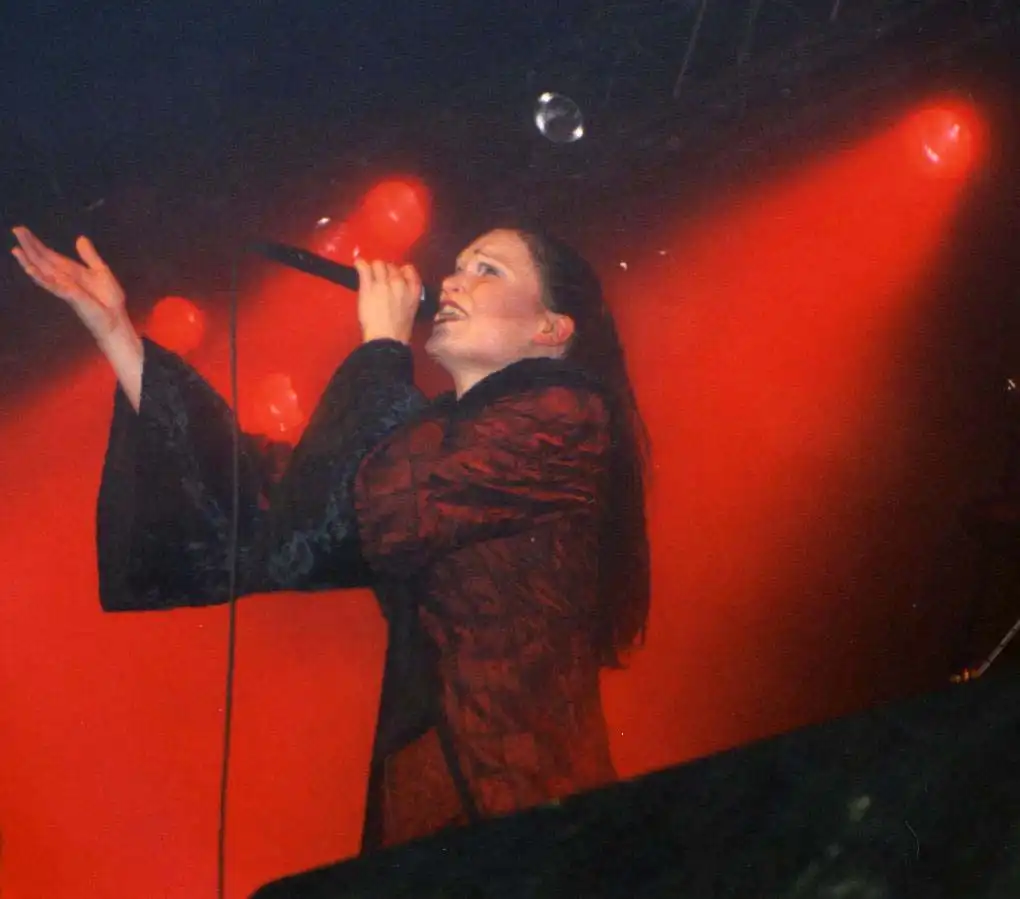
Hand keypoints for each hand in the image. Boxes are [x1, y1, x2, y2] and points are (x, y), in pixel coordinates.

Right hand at [11, 226, 131, 344]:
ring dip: (29, 261)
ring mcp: (65, 287)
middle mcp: (63, 278)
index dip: (36, 243)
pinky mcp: (71, 296)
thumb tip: (80, 238)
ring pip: (42, 272)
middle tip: (16, 229)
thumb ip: (89, 256)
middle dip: (29, 246)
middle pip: (42, 260)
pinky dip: (42, 278)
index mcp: (70, 271)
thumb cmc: (108, 299)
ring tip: (16, 249)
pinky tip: (31, 269)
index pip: (49, 255)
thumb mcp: (101, 271)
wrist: (116, 319)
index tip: (21, 230)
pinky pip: (54, 286)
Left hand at [353, 258, 421, 345]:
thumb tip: (396, 290)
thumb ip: (406, 296)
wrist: (387, 339)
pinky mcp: (369, 286)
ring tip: (368, 274)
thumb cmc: (398, 331)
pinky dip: (360, 264)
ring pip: (378, 264)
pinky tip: (358, 264)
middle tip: (379, 279)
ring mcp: (383, 283)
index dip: (400, 270)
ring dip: (373, 268)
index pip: (409, 269)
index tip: (395, 275)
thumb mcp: (410, 311)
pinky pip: (364, 268)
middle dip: (385, 271)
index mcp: (414, 290)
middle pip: (391, 266)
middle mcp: (400, 283)